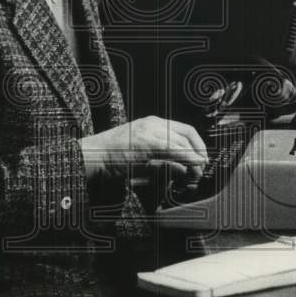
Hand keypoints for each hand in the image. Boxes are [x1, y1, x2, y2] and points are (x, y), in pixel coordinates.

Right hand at [80, 116, 207, 182]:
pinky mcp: (146, 143)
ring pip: (181, 142)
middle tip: (201, 170)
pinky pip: (172, 149)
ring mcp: (149, 131)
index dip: (198, 145)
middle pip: (186, 136)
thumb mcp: (142, 153)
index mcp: (153, 123)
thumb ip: (162, 158)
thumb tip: (184, 168)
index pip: (185, 130)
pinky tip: (190, 167)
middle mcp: (153, 123)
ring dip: (193, 159)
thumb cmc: (114, 157)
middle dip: (198, 153)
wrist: (93, 156)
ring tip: (196, 174)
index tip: (202, 159)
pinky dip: (185, 158)